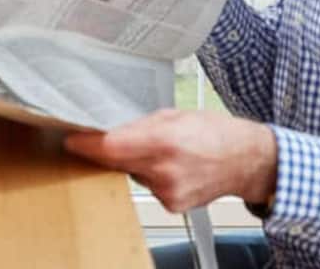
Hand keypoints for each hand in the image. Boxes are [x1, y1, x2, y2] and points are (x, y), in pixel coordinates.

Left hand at [64, 109, 277, 212]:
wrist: (246, 160)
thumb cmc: (216, 133)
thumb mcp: (175, 115)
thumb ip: (141, 124)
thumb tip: (111, 130)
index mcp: (163, 141)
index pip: (110, 149)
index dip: (86, 145)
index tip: (72, 141)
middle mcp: (163, 170)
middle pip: (116, 163)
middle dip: (111, 151)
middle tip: (118, 139)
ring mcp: (167, 192)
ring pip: (133, 175)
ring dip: (137, 163)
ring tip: (164, 152)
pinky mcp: (171, 205)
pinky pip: (148, 187)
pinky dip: (153, 176)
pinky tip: (173, 168)